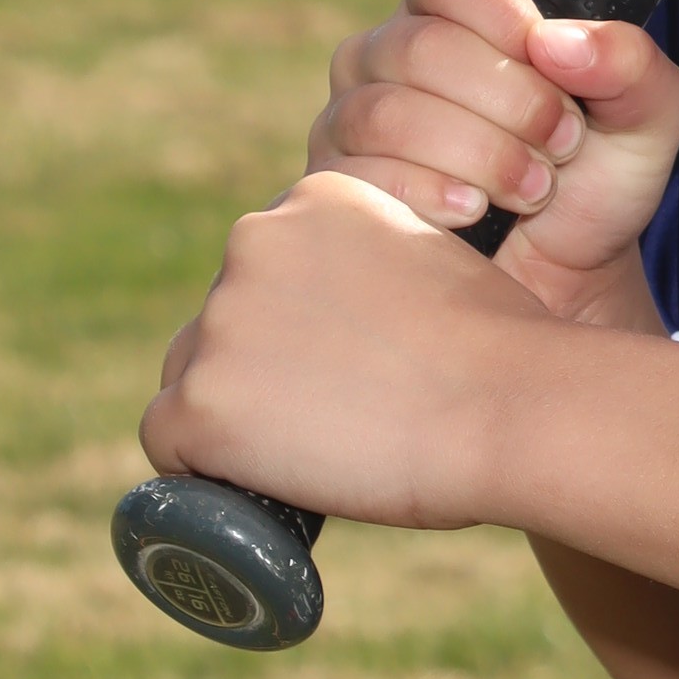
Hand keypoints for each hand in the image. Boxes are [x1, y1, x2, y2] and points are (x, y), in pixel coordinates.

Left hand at [142, 168, 615, 527]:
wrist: (511, 405)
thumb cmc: (506, 351)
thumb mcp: (441, 264)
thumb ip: (383, 269)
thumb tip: (363, 321)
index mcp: (315, 198)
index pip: (269, 268)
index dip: (298, 326)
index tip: (340, 364)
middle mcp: (253, 241)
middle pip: (223, 320)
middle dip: (261, 366)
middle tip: (332, 415)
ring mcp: (221, 322)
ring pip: (193, 378)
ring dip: (234, 413)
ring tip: (313, 452)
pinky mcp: (200, 402)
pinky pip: (167, 441)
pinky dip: (204, 467)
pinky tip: (259, 480)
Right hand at [309, 0, 678, 333]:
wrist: (567, 281)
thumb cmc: (597, 184)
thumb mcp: (648, 118)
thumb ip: (630, 63)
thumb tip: (555, 43)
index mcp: (454, 17)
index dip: (507, 20)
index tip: (559, 73)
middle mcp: (387, 58)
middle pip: (421, 48)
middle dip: (511, 104)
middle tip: (561, 147)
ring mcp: (349, 122)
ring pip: (388, 115)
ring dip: (480, 157)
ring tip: (531, 189)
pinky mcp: (333, 189)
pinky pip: (359, 179)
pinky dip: (432, 198)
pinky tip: (474, 215)